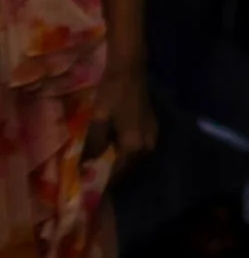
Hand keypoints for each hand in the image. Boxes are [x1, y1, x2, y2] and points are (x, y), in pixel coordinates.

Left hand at [86, 62, 157, 178]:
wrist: (130, 70)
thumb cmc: (113, 93)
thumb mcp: (98, 119)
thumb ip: (94, 144)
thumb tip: (86, 164)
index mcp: (134, 144)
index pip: (119, 171)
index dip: (106, 181)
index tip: (92, 187)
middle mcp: (148, 143)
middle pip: (131, 167)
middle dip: (116, 174)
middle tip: (99, 177)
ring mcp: (153, 134)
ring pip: (138, 158)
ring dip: (124, 164)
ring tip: (107, 166)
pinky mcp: (153, 126)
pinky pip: (142, 148)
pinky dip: (131, 154)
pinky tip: (119, 150)